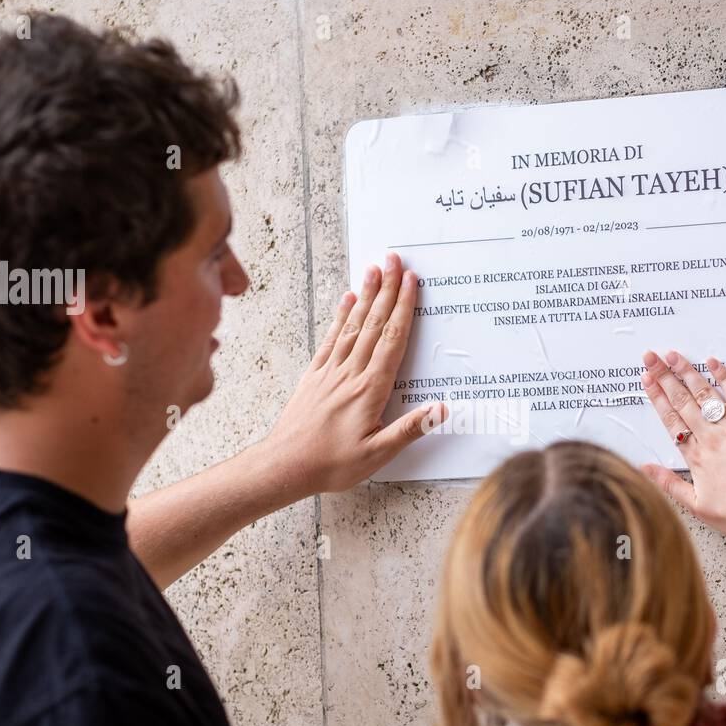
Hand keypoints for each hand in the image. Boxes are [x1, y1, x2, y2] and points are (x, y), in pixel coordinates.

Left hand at [266, 252, 445, 493]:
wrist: (285, 465)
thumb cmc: (331, 464)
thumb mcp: (377, 455)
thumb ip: (409, 429)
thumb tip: (441, 409)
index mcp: (369, 390)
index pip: (392, 340)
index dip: (403, 308)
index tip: (411, 281)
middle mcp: (349, 374)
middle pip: (373, 323)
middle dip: (386, 289)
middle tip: (394, 259)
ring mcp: (329, 372)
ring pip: (352, 325)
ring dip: (365, 295)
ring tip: (373, 269)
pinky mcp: (314, 377)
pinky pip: (330, 339)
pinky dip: (340, 317)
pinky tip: (345, 301)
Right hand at [639, 350, 725, 539]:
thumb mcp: (694, 504)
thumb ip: (668, 483)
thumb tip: (644, 468)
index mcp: (694, 456)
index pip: (669, 419)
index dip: (656, 396)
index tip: (646, 380)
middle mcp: (709, 437)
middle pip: (682, 400)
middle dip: (664, 376)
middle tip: (651, 357)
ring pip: (705, 394)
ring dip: (688, 372)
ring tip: (674, 355)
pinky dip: (724, 377)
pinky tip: (712, 363)